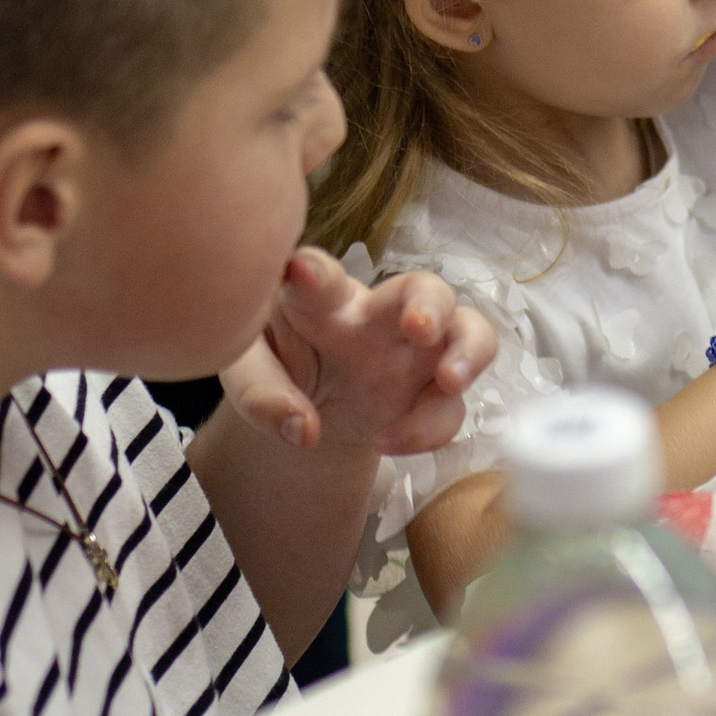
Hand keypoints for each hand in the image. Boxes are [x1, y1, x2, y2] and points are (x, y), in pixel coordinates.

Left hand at [223, 250, 495, 458]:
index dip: (317, 273)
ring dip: (469, 352)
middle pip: (423, 287)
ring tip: (451, 382)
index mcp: (322, 300)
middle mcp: (379, 316)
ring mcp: (414, 351)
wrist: (304, 405)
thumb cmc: (275, 366)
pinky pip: (451, 408)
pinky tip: (383, 443)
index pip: (323, 279)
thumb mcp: (247, 375)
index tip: (303, 273)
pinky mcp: (432, 391)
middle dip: (430, 303)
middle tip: (421, 328)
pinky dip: (427, 431)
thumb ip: (262, 396)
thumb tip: (303, 432)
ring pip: (468, 332)